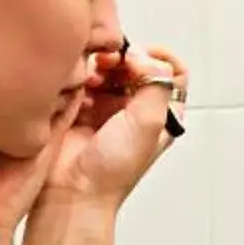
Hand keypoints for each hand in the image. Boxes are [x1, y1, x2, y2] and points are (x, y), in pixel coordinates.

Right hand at [38, 42, 187, 210]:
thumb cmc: (112, 170)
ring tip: (92, 79)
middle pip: (138, 64)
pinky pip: (83, 77)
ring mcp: (108, 106)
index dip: (159, 58)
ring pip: (110, 67)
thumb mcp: (148, 123)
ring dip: (101, 66)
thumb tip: (141, 54)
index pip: (171, 71)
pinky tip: (78, 87)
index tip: (141, 57)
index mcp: (161, 114)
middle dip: (125, 58)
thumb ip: (154, 83)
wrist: (72, 190)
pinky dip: (81, 75)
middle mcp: (137, 108)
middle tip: (111, 62)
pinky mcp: (81, 106)